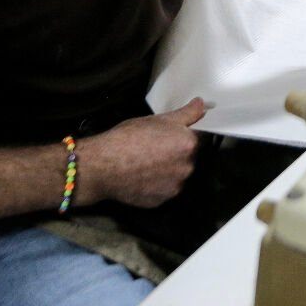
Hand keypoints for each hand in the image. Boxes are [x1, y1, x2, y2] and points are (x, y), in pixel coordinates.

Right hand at [77, 98, 208, 208]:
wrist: (104, 165)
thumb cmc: (128, 138)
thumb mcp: (158, 119)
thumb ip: (186, 113)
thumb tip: (201, 104)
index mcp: (188, 145)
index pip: (200, 137)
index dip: (187, 134)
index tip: (174, 135)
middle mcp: (187, 168)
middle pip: (189, 158)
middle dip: (177, 152)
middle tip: (156, 147)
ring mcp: (175, 187)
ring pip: (178, 175)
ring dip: (169, 170)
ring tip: (147, 163)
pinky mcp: (162, 201)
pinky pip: (165, 190)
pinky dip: (158, 184)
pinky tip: (143, 176)